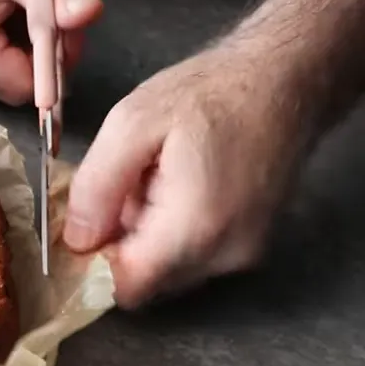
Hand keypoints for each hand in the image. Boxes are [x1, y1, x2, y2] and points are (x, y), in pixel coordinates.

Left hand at [64, 45, 302, 307]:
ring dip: (147, 239)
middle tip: (126, 189)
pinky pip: (193, 257)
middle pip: (146, 282)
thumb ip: (96, 188)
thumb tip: (76, 242)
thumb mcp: (131, 124)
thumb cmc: (211, 92)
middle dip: (122, 246)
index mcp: (196, 228)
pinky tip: (176, 189)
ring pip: (168, 271)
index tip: (84, 228)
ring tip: (154, 182)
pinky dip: (173, 234)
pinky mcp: (250, 245)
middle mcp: (225, 254)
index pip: (126, 288)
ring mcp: (244, 254)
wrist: (288, 77)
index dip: (94, 266)